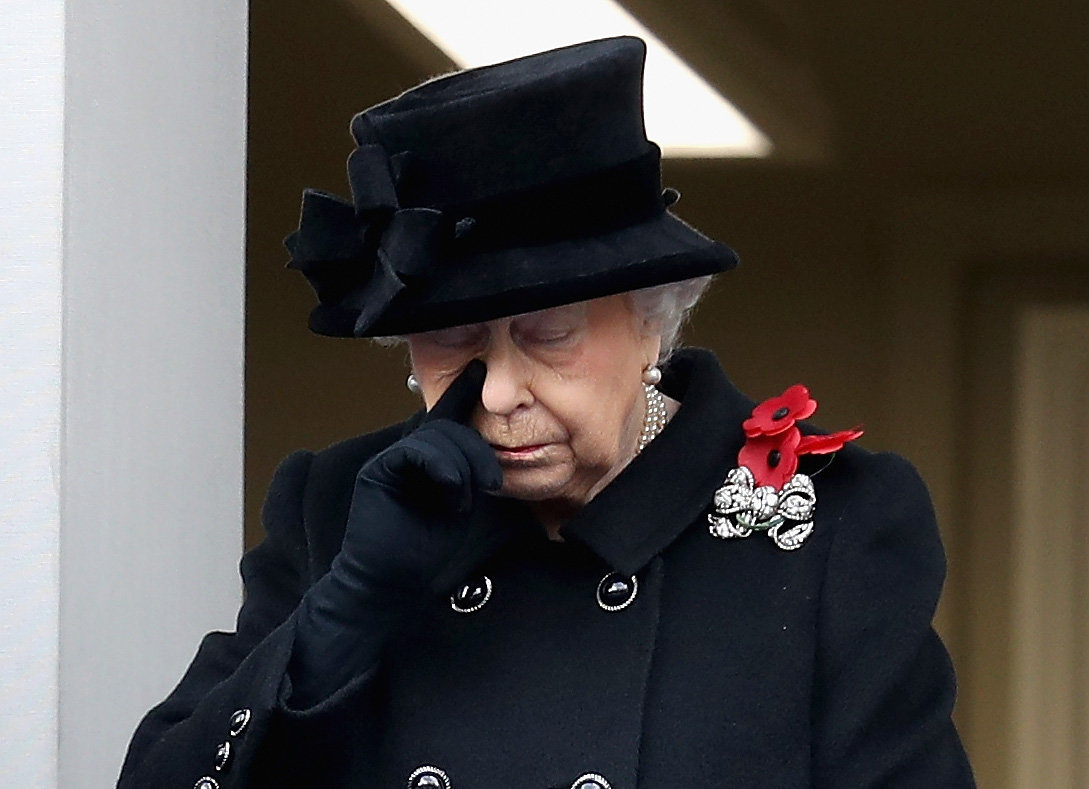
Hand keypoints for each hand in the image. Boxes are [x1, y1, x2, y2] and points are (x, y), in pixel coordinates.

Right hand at [289, 361, 500, 705]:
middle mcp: (408, 454)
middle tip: (492, 481)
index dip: (463, 390)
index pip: (447, 417)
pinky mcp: (378, 472)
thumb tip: (490, 461)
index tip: (480, 368)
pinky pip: (415, 451)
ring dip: (463, 464)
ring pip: (437, 436)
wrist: (386, 582)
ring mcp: (391, 461)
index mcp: (428, 460)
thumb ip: (467, 476)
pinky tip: (450, 494)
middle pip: (450, 427)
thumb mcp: (458, 505)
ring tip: (465, 497)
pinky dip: (440, 468)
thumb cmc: (421, 549)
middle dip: (477, 449)